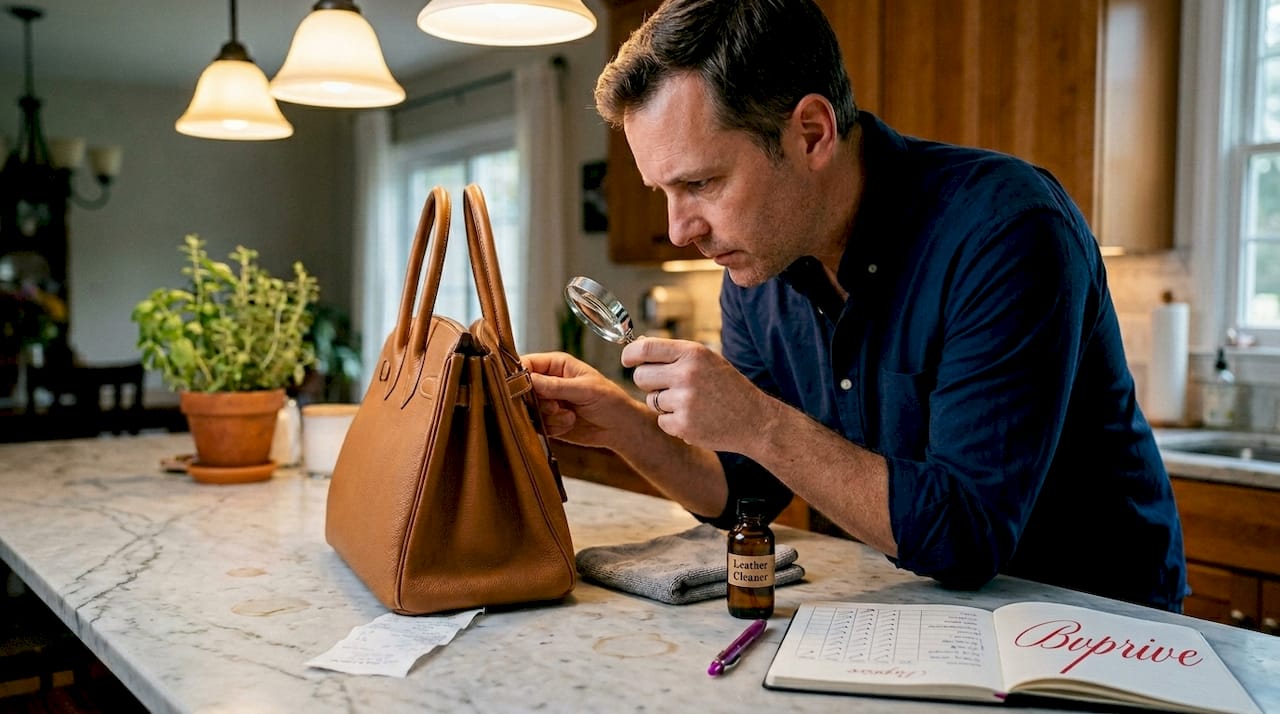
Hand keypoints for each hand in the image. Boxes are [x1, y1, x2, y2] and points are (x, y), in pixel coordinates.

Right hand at [522, 351, 645, 448]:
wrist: (621, 428)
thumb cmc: (611, 401)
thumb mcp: (586, 389)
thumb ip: (556, 385)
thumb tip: (529, 379)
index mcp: (556, 364)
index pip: (527, 363)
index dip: (519, 375)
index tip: (523, 388)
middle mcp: (548, 382)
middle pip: (522, 389)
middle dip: (538, 402)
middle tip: (556, 406)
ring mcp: (546, 402)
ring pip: (528, 410)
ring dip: (549, 417)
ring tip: (570, 416)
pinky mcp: (547, 421)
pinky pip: (537, 425)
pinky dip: (552, 428)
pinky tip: (569, 424)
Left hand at [622, 338, 771, 452]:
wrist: (754, 419)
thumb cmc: (727, 387)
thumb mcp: (706, 360)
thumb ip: (674, 354)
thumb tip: (637, 347)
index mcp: (692, 353)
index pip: (645, 349)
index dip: (629, 355)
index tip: (627, 360)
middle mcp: (686, 374)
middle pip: (641, 377)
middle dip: (648, 383)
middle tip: (666, 387)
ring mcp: (685, 400)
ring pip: (651, 401)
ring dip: (663, 404)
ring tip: (690, 403)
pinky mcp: (683, 425)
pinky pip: (661, 421)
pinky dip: (673, 423)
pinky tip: (695, 419)